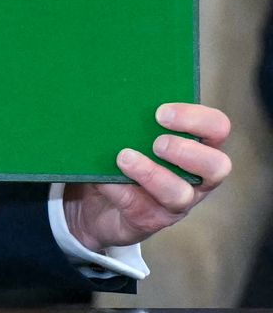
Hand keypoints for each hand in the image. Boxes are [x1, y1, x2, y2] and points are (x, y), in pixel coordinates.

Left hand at [63, 103, 230, 252]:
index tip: (161, 112)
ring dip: (152, 173)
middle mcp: (196, 178)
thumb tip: (113, 92)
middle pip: (217, 166)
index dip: (196, 119)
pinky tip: (102, 178)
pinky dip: (118, 188)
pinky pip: (138, 206)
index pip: (217, 128)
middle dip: (186, 151)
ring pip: (180, 194)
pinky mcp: (149, 220)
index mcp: (198, 147)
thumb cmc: (121, 158)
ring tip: (124, 158)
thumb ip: (134, 121)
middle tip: (156, 142)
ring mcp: (175, 203)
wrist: (95, 203)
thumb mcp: (130, 136)